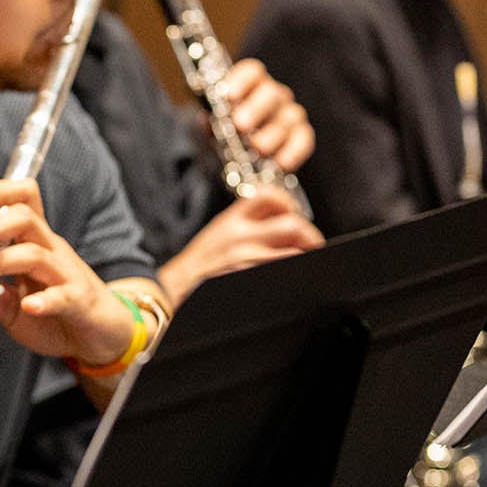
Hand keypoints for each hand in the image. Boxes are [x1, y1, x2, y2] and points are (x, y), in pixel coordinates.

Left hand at [0, 178, 136, 365]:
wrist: (103, 335)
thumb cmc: (60, 316)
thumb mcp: (17, 309)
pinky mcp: (79, 302)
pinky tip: (30, 305)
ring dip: (1, 261)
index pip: (22, 201)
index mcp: (36, 244)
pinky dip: (45, 300)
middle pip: (24, 218)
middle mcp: (52, 251)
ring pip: (35, 253)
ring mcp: (66, 274)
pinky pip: (63, 295)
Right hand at [158, 189, 323, 305]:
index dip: (289, 202)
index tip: (294, 212)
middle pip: (292, 224)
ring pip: (293, 251)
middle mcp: (241, 236)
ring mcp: (247, 259)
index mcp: (232, 220)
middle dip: (310, 235)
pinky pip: (284, 272)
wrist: (175, 289)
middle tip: (312, 244)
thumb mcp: (217, 234)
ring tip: (304, 261)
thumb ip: (245, 225)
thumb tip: (278, 223)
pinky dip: (294, 274)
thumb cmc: (197, 267)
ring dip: (305, 256)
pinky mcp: (252, 279)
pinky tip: (292, 278)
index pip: (269, 197)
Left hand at [218, 59, 314, 172]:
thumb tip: (206, 120)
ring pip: (288, 118)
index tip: (229, 95)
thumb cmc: (225, 134)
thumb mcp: (212, 127)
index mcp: (250, 85)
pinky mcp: (300, 136)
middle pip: (271, 93)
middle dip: (256, 109)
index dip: (242, 80)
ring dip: (272, 134)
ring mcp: (289, 114)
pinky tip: (280, 163)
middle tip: (240, 124)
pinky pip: (303, 140)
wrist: (236, 159)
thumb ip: (209, 121)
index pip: (252, 72)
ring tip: (257, 148)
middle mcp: (274, 96)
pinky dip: (293, 151)